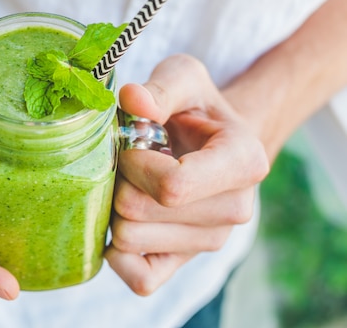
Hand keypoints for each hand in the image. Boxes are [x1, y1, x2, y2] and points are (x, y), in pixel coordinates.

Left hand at [106, 54, 268, 294]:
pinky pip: (141, 279)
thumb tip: (133, 100)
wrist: (213, 140)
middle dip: (119, 181)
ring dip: (114, 209)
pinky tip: (123, 220)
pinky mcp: (185, 262)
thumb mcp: (184, 78)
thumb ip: (160, 87)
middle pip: (139, 214)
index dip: (135, 164)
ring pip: (129, 241)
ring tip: (131, 183)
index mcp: (244, 162)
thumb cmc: (196, 107)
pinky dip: (119, 254)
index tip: (133, 143)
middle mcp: (235, 210)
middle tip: (127, 161)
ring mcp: (210, 241)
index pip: (173, 187)